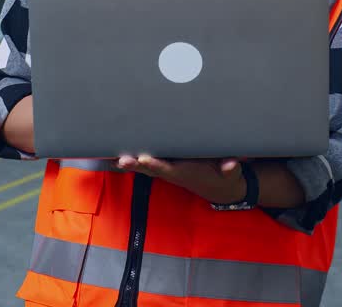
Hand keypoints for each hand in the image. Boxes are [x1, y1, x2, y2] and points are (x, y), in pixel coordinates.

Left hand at [117, 154, 247, 204]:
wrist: (219, 188)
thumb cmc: (224, 175)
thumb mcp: (231, 172)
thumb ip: (230, 167)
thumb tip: (231, 164)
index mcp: (185, 172)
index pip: (167, 168)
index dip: (156, 164)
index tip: (145, 158)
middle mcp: (172, 172)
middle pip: (149, 168)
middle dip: (135, 164)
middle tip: (120, 160)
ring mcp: (166, 169)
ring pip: (143, 165)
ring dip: (128, 162)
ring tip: (109, 156)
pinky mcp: (164, 166)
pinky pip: (145, 162)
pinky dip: (131, 160)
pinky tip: (115, 154)